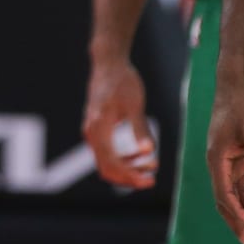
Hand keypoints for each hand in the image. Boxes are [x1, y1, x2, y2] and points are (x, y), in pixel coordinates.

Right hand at [82, 58, 156, 188]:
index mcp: (98, 128)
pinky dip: (123, 159)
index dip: (131, 175)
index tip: (151, 179)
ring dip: (128, 168)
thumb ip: (140, 129)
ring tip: (152, 165)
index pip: (113, 163)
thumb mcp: (135, 105)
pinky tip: (140, 155)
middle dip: (130, 177)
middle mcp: (91, 133)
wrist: (109, 63)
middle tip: (152, 178)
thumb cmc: (123, 81)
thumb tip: (149, 152)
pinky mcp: (96, 129)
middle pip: (107, 168)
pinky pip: (106, 153)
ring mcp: (91, 132)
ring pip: (106, 162)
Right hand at [205, 80, 243, 243]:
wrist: (235, 88)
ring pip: (230, 196)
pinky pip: (237, 187)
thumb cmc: (243, 107)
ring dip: (242, 214)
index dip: (237, 213)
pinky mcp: (234, 160)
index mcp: (216, 159)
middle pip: (223, 201)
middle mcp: (217, 165)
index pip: (224, 194)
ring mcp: (224, 164)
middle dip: (236, 223)